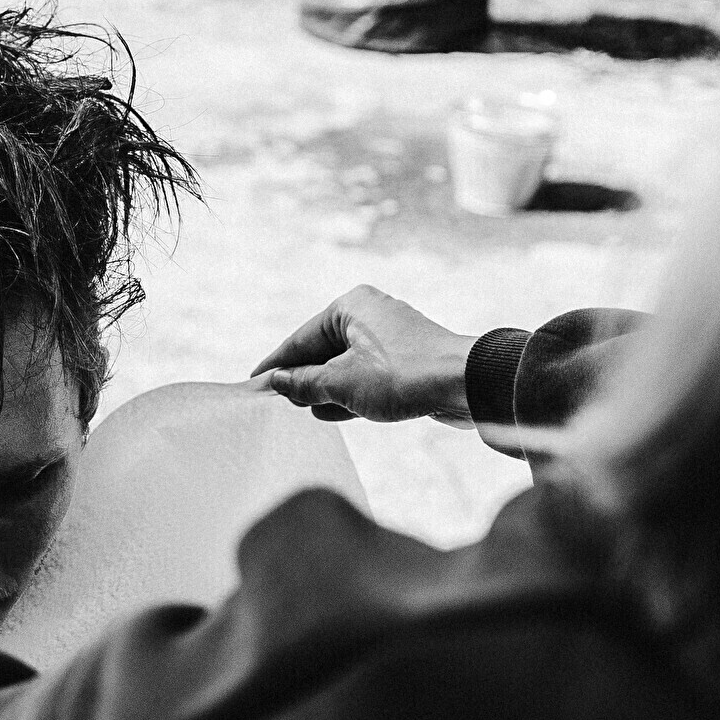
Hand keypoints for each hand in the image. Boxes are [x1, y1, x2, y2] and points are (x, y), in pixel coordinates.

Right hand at [250, 285, 474, 424]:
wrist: (467, 384)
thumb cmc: (402, 374)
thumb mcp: (341, 382)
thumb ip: (304, 383)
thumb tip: (278, 383)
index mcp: (350, 306)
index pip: (300, 339)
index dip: (275, 365)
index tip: (252, 384)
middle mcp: (370, 315)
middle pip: (321, 351)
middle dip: (300, 378)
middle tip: (273, 403)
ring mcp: (390, 338)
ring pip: (345, 365)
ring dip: (324, 389)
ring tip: (299, 411)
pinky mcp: (406, 361)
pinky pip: (366, 375)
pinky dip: (348, 392)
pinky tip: (329, 412)